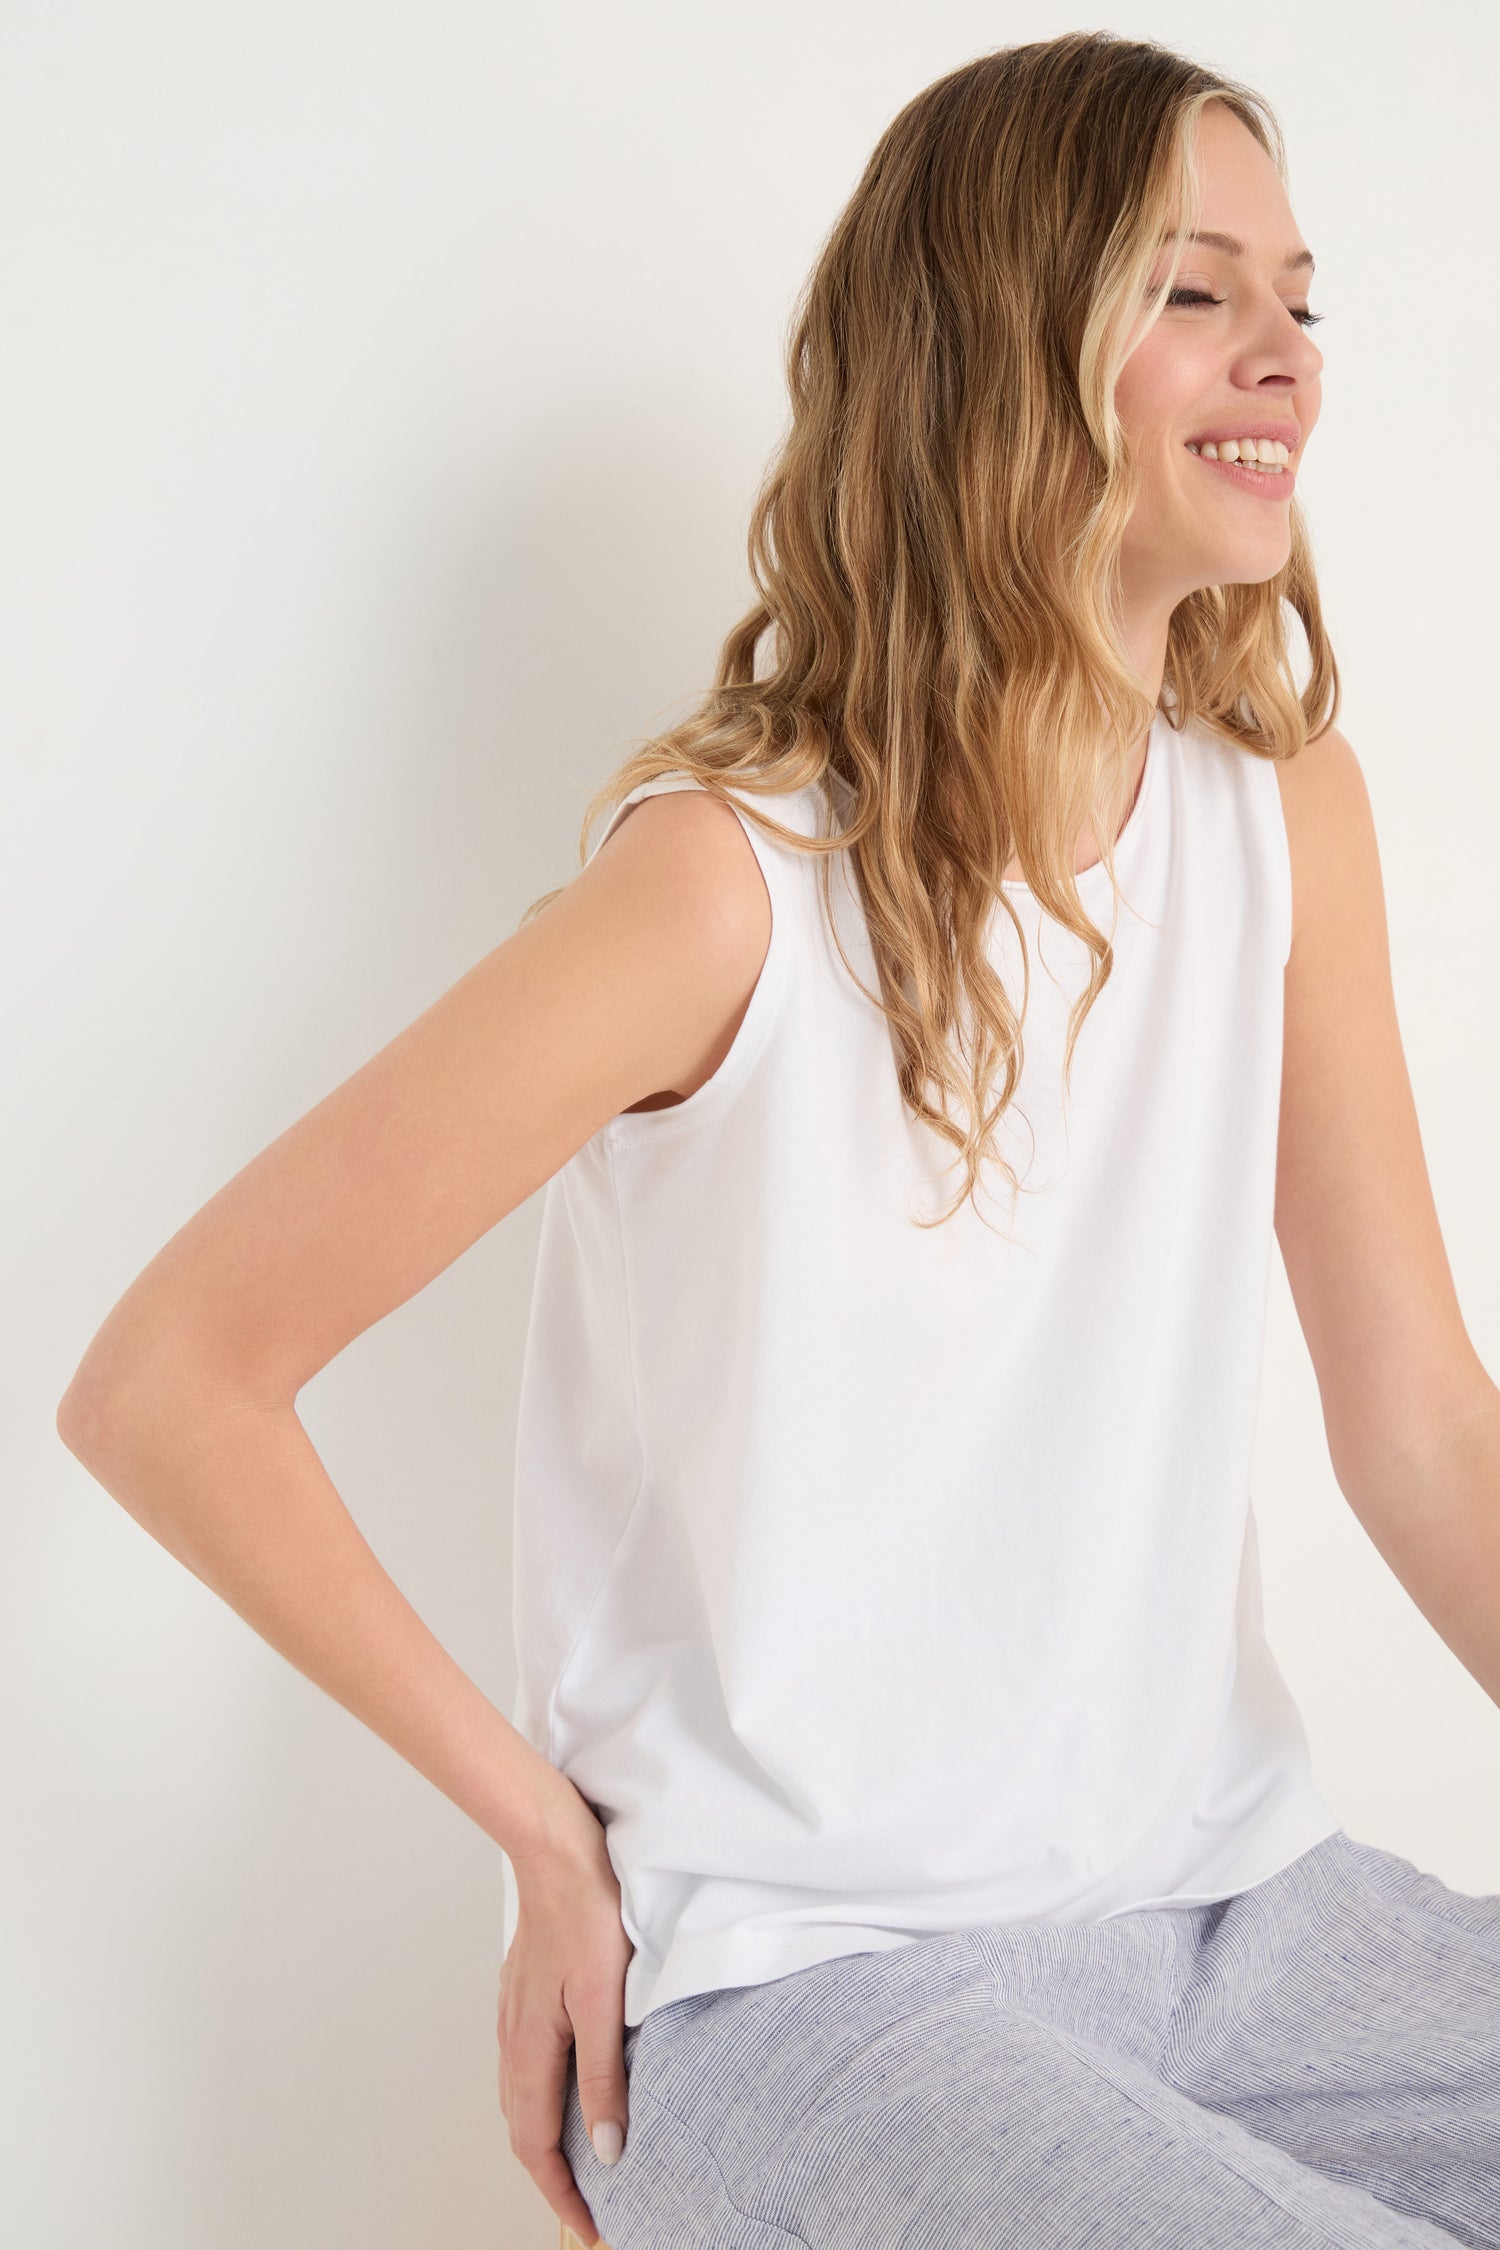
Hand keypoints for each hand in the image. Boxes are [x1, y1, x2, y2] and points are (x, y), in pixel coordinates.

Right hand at [498, 1786, 632, 2248]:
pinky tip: (570, 2091)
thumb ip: (604, 2075)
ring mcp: (514, 2015)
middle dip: (555, 2181)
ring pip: (523, 2100)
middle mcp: (513, 2040)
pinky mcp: (524, 1994)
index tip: (592, 2232)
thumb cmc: (586, 1910)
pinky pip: (528, 2067)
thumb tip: (607, 2147)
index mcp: (530, 2049)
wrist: (555, 1846)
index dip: (564, 2198)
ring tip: (585, 2166)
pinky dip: (545, 2100)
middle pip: (525, 2132)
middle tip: (592, 2213)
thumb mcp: (605, 1999)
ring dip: (548, 2142)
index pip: (537, 2148)